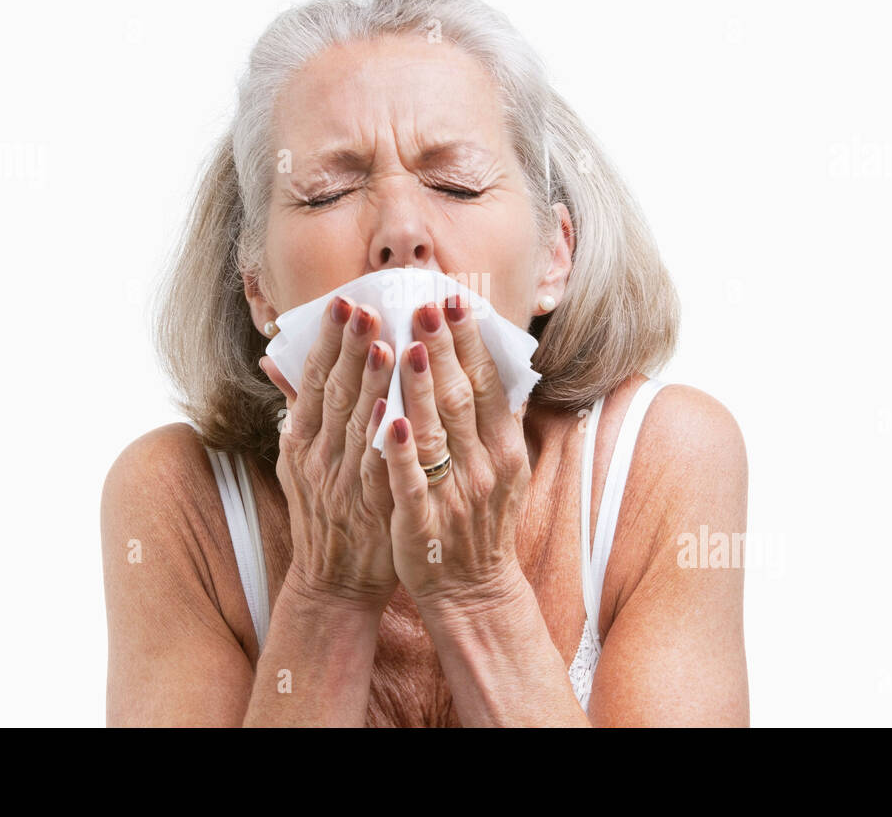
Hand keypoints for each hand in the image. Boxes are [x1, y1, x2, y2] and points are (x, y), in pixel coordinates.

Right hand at [260, 294, 397, 612]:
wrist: (334, 582)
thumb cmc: (326, 512)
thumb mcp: (299, 459)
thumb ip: (296, 408)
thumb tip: (276, 359)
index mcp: (302, 441)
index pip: (314, 381)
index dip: (329, 341)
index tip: (343, 302)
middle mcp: (317, 458)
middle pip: (335, 394)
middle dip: (351, 347)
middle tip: (368, 305)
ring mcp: (342, 483)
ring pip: (356, 425)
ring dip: (370, 383)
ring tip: (386, 342)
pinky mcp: (368, 509)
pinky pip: (375, 469)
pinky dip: (382, 439)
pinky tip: (396, 411)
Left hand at [381, 293, 532, 609]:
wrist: (470, 590)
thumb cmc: (480, 520)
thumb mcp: (503, 469)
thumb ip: (498, 420)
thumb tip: (502, 367)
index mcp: (502, 450)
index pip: (487, 385)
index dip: (471, 342)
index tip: (455, 301)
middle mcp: (482, 469)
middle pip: (461, 399)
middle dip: (444, 349)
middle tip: (426, 304)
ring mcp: (452, 495)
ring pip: (435, 432)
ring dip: (422, 387)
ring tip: (406, 343)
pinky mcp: (420, 521)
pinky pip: (409, 481)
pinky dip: (399, 451)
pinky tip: (388, 419)